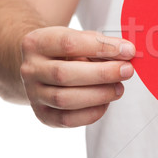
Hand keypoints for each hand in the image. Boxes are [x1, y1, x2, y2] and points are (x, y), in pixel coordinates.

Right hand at [19, 27, 135, 126]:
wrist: (41, 67)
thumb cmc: (65, 51)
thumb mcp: (78, 38)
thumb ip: (100, 44)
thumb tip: (127, 53)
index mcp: (36, 43)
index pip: (69, 44)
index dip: (101, 47)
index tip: (127, 50)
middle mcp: (30, 69)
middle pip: (64, 74)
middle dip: (102, 74)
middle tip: (127, 70)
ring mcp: (33, 94)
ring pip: (65, 99)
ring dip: (99, 95)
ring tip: (119, 88)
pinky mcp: (43, 115)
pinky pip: (67, 120)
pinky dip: (92, 112)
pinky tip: (106, 102)